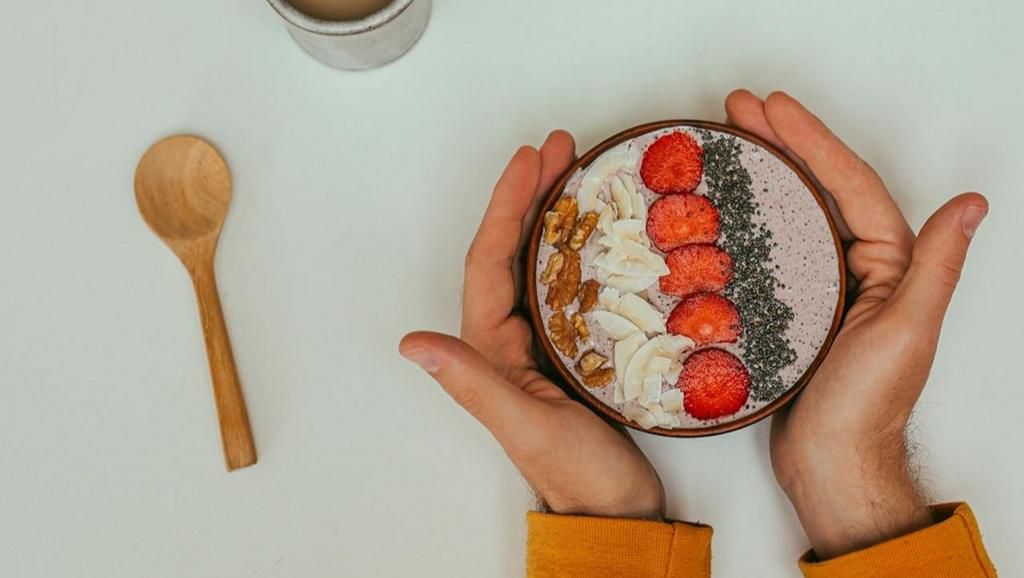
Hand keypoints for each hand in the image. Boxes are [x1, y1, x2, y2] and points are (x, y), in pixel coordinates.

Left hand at [400, 131, 664, 519]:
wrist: (617, 511)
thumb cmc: (577, 476)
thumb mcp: (525, 426)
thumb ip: (472, 382)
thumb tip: (410, 342)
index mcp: (489, 349)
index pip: (491, 261)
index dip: (507, 205)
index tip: (530, 160)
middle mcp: (508, 339)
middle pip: (513, 250)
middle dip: (531, 194)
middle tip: (562, 148)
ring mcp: (542, 342)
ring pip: (543, 262)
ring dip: (556, 214)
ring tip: (581, 171)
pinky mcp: (575, 349)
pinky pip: (572, 284)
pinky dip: (583, 249)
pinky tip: (603, 230)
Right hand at [726, 90, 987, 558]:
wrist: (831, 464)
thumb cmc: (865, 407)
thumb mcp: (905, 332)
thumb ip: (933, 266)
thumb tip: (971, 204)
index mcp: (892, 264)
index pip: (849, 186)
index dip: (811, 141)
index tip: (770, 108)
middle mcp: (861, 268)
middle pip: (819, 189)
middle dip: (781, 143)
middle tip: (736, 110)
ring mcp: (826, 286)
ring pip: (793, 214)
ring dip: (762, 174)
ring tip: (725, 144)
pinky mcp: (793, 308)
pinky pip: (771, 250)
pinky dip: (748, 222)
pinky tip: (721, 211)